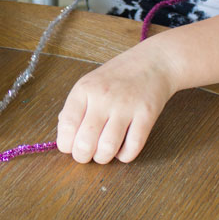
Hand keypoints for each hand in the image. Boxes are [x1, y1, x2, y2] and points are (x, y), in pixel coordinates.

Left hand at [56, 43, 176, 163]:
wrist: (153, 62)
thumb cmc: (118, 76)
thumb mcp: (90, 83)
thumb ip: (75, 108)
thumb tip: (65, 135)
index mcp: (85, 89)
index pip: (66, 126)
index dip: (65, 144)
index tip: (70, 146)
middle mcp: (103, 97)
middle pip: (85, 142)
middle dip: (82, 156)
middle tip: (86, 154)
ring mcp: (126, 106)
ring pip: (107, 148)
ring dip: (103, 158)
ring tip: (104, 152)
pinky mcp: (146, 115)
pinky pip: (132, 147)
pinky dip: (124, 156)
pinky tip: (122, 149)